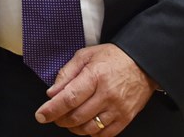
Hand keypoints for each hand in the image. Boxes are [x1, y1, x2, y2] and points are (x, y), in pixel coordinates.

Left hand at [34, 43, 156, 134]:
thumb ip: (66, 73)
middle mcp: (107, 94)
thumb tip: (52, 93)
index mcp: (95, 76)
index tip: (41, 115)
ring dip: (74, 128)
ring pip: (89, 128)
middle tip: (54, 116)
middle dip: (60, 119)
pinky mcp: (126, 118)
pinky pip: (105, 134)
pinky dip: (91, 133)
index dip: (52, 109)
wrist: (142, 63)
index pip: (69, 98)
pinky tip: (86, 124)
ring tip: (69, 120)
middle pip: (77, 116)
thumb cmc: (113, 57)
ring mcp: (118, 108)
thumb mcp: (85, 55)